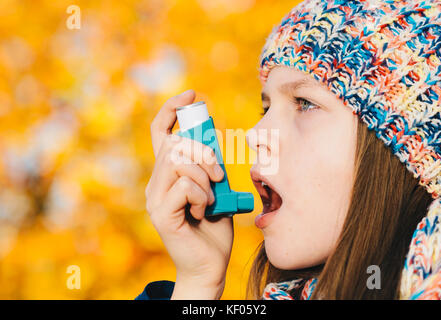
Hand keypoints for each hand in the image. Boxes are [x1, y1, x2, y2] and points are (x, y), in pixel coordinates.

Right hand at [145, 90, 233, 298]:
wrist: (209, 265)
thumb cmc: (214, 226)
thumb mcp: (215, 188)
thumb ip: (208, 166)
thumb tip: (210, 141)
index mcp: (167, 174)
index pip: (161, 132)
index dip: (172, 109)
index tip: (191, 94)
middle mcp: (155, 183)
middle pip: (174, 143)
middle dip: (204, 152)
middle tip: (219, 174)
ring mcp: (155, 198)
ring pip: (178, 161)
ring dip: (204, 175)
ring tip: (211, 196)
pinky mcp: (161, 214)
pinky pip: (184, 185)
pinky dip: (202, 195)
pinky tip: (204, 210)